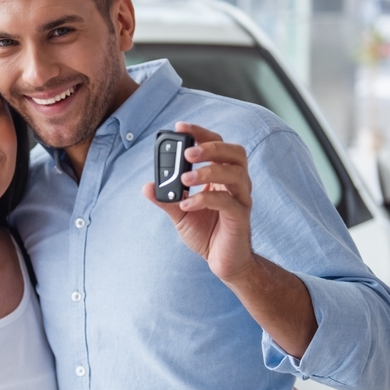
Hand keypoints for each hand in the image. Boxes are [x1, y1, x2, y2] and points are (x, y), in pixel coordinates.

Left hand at [142, 122, 252, 283]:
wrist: (224, 263)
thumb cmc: (206, 234)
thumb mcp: (181, 214)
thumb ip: (166, 199)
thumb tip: (147, 186)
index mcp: (222, 176)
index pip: (218, 144)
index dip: (201, 133)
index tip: (180, 126)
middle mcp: (236, 183)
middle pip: (234, 152)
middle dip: (210, 147)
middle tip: (187, 151)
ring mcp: (241, 199)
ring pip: (234, 173)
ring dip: (208, 171)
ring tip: (184, 178)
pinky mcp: (240, 217)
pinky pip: (226, 202)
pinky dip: (204, 199)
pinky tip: (186, 205)